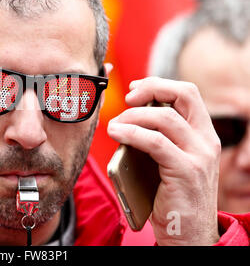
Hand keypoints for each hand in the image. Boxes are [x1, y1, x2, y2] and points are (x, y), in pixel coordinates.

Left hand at [107, 77, 220, 245]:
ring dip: (132, 116)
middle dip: (151, 89)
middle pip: (183, 95)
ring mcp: (199, 155)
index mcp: (203, 134)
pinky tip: (117, 134)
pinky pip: (155, 142)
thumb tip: (126, 120)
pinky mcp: (186, 171)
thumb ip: (158, 138)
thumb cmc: (171, 196)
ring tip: (113, 126)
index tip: (135, 89)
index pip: (187, 93)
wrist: (188, 235)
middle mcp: (207, 140)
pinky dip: (131, 134)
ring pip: (165, 118)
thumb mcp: (169, 161)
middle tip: (127, 98)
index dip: (159, 85)